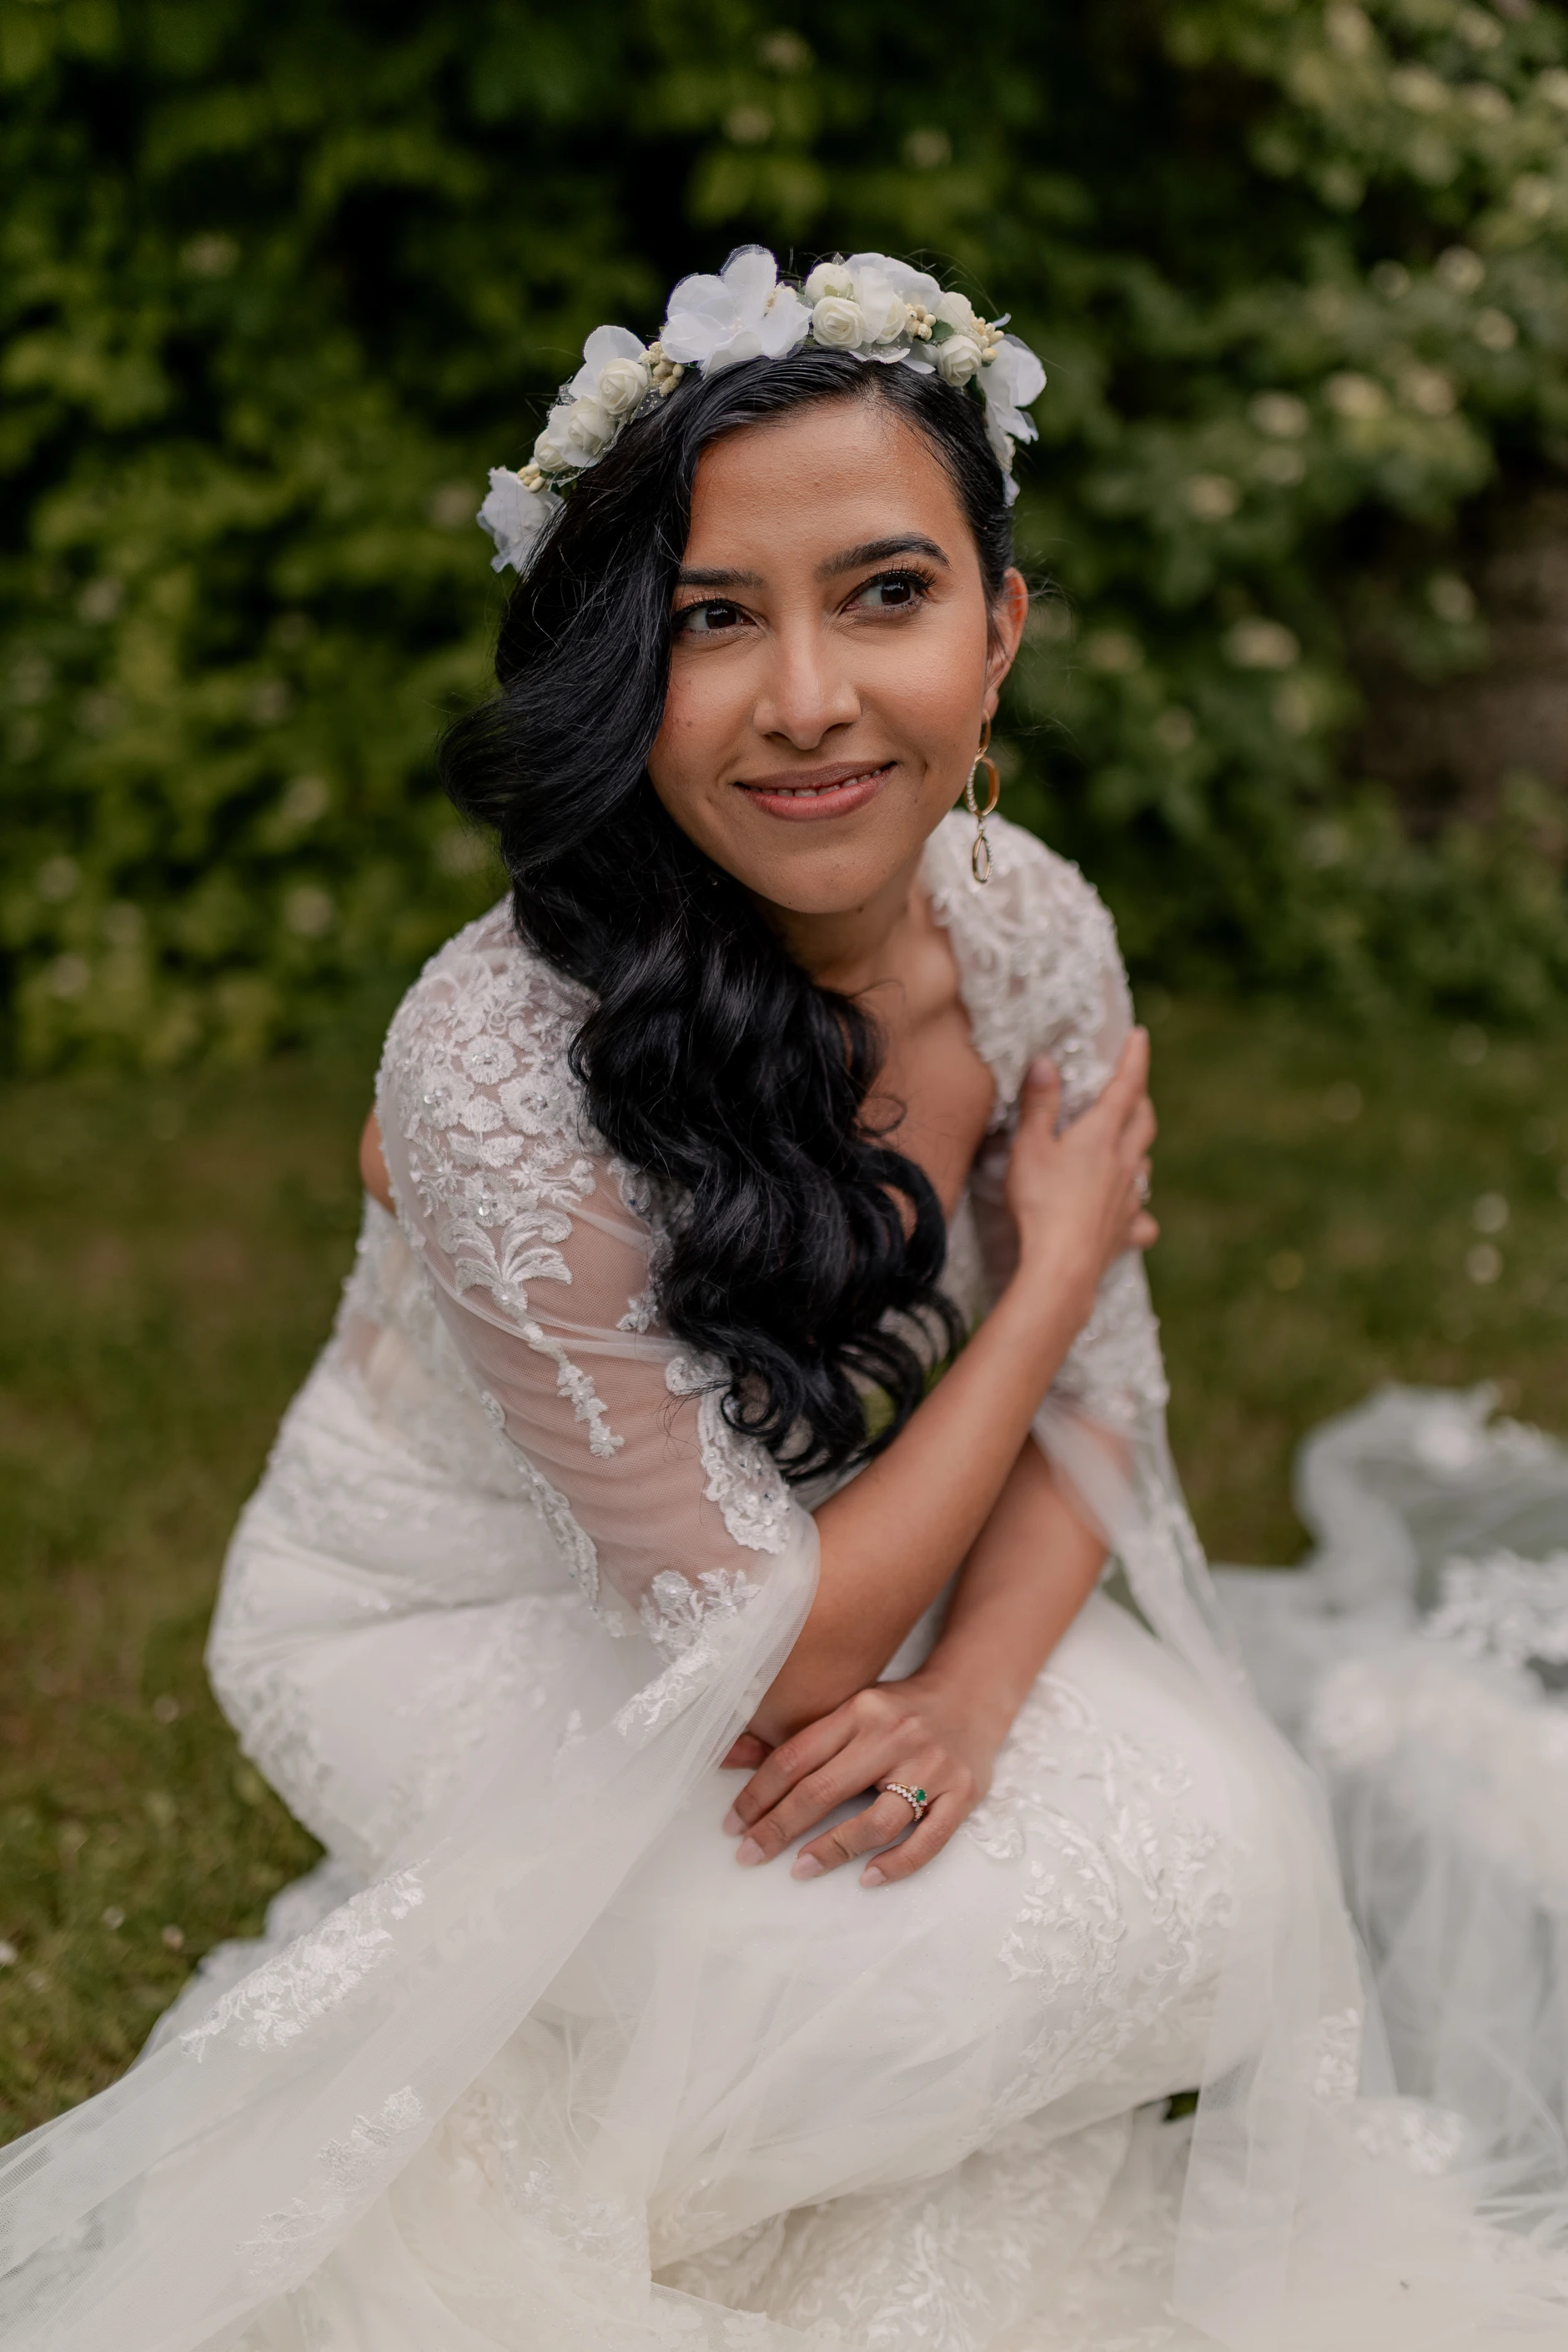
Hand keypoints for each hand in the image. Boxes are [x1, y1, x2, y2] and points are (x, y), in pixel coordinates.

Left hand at [720, 1671, 1000, 1887]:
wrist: (972, 1694)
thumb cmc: (900, 1708)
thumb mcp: (852, 1707)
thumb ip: (802, 1737)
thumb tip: (730, 1757)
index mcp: (860, 1711)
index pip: (798, 1757)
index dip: (759, 1794)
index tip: (733, 1824)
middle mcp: (893, 1736)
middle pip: (826, 1790)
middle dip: (779, 1827)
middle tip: (749, 1855)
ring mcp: (932, 1767)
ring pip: (876, 1819)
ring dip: (833, 1849)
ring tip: (800, 1869)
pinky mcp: (964, 1793)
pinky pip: (929, 1839)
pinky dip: (897, 1864)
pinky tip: (868, 1878)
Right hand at [1004, 1028, 1156, 1310]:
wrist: (1061, 1265)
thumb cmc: (1041, 1203)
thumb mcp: (1030, 1147)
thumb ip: (1039, 1104)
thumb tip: (1045, 1062)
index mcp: (1101, 1136)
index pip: (1126, 1087)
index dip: (1134, 1059)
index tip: (1140, 1037)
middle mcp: (1123, 1163)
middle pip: (1143, 1123)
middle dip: (1140, 1101)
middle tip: (1132, 1090)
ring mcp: (1128, 1198)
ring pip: (1143, 1166)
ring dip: (1137, 1150)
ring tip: (1127, 1147)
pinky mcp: (1124, 1231)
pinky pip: (1140, 1218)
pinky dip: (1138, 1212)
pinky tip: (1132, 1216)